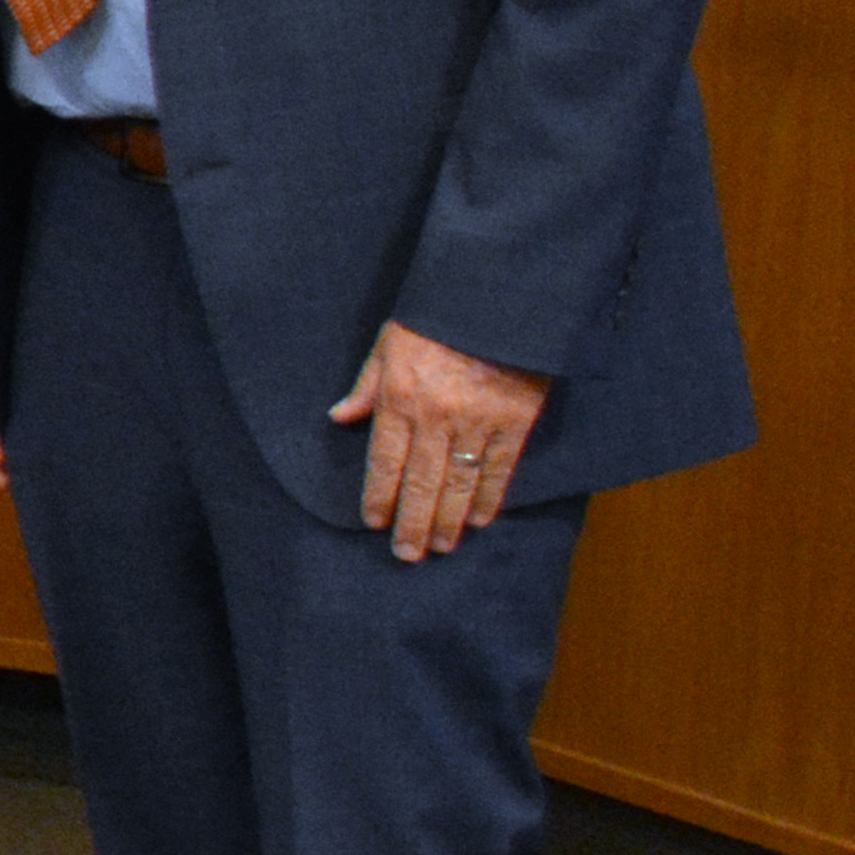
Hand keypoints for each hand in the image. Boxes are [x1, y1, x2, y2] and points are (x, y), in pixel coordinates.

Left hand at [334, 319, 549, 561]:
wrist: (498, 299)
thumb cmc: (437, 320)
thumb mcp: (389, 344)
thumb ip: (366, 386)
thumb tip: (338, 417)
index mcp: (401, 399)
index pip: (384, 461)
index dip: (379, 496)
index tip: (375, 523)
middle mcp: (437, 417)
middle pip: (420, 483)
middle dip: (412, 523)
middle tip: (407, 555)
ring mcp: (478, 423)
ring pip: (459, 484)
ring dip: (448, 521)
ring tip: (440, 547)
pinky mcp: (516, 422)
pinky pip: (500, 469)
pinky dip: (489, 498)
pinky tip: (480, 520)